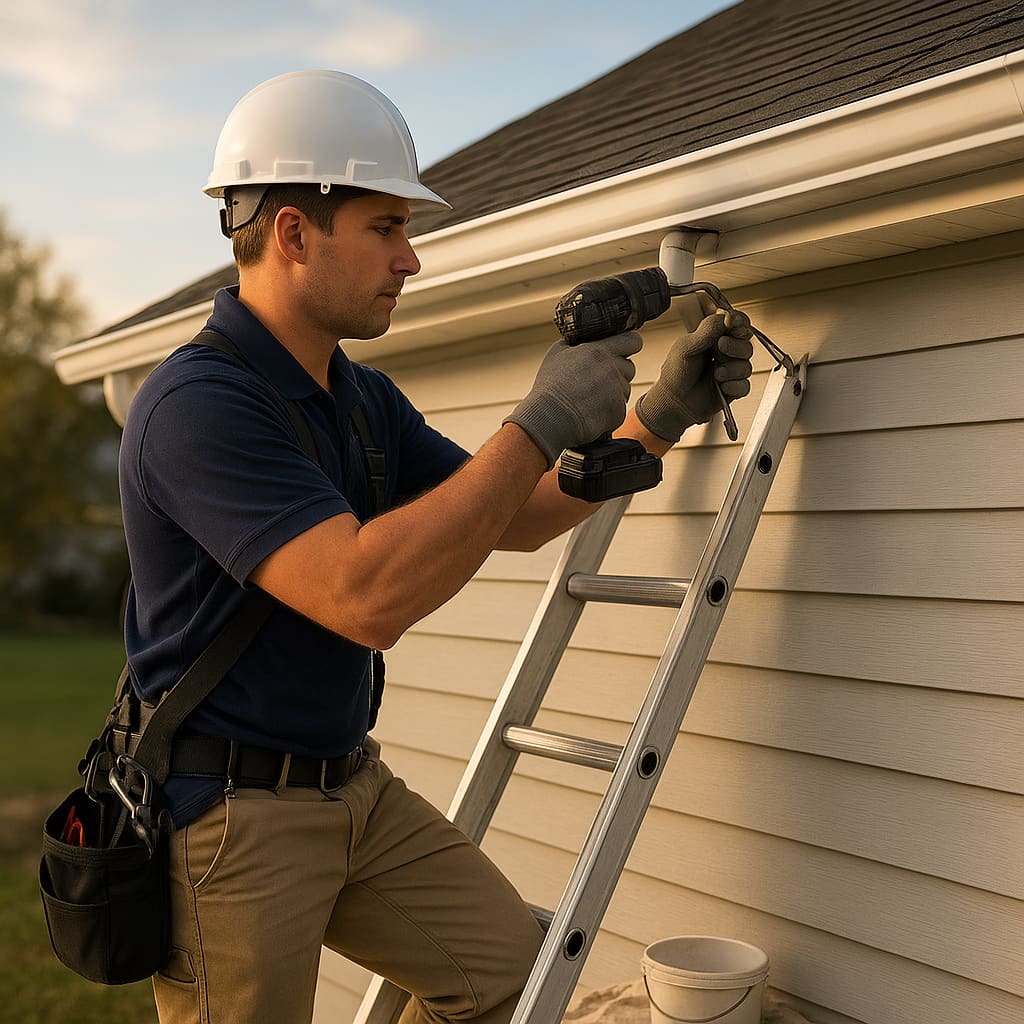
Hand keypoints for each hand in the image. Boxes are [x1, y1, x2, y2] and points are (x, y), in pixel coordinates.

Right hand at [504, 332, 641, 468]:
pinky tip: (591, 411)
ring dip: (613, 392)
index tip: (624, 350)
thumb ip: (577, 343)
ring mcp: (617, 391)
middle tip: (597, 381)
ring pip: (625, 389)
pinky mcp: (619, 412)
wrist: (549, 418)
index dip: (629, 344)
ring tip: (589, 399)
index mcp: (599, 351)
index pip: (632, 340)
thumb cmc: (549, 387)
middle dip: (618, 372)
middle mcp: (612, 369)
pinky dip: (609, 411)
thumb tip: (585, 341)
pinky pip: (620, 408)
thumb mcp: (557, 354)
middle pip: (629, 367)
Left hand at [636, 295, 753, 441]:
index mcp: (715, 338)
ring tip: (715, 374)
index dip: (740, 323)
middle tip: (719, 348)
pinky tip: (722, 386)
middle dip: (735, 346)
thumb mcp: (687, 346)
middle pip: (747, 344)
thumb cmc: (676, 373)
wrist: (673, 402)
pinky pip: (745, 385)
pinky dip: (734, 386)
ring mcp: (731, 371)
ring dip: (732, 369)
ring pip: (747, 366)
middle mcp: (726, 353)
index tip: (734, 325)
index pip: (737, 325)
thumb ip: (708, 330)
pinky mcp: (734, 389)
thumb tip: (727, 315)